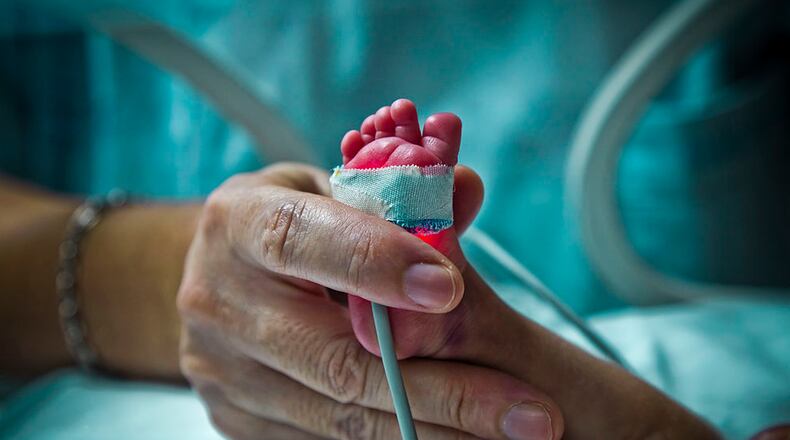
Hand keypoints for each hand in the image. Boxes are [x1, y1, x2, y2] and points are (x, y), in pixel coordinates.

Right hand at [177, 163, 563, 438]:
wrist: (216, 279)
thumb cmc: (291, 222)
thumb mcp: (331, 187)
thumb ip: (398, 192)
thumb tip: (466, 187)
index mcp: (237, 223)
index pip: (300, 240)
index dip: (372, 262)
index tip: (448, 288)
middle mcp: (218, 302)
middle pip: (336, 358)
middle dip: (443, 390)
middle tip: (531, 411)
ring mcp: (224, 372)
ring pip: (340, 416)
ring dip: (435, 430)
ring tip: (516, 431)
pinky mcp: (237, 419)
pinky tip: (456, 437)